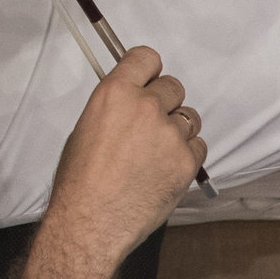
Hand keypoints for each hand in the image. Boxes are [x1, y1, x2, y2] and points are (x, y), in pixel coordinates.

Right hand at [42, 45, 205, 274]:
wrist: (92, 220)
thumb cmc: (80, 179)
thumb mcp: (87, 126)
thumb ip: (115, 107)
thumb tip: (131, 104)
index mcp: (115, 92)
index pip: (146, 57)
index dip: (149, 69)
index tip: (148, 80)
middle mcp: (146, 106)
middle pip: (173, 86)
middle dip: (165, 102)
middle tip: (153, 124)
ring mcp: (169, 134)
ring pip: (190, 117)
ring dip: (178, 129)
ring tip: (160, 151)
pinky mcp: (186, 162)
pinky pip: (199, 146)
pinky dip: (187, 154)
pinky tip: (168, 168)